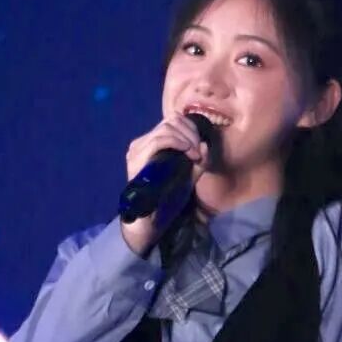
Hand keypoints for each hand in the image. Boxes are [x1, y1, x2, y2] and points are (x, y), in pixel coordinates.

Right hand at [120, 114, 209, 253]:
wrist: (151, 220)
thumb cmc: (167, 199)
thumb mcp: (188, 176)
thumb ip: (199, 161)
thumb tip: (205, 144)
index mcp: (151, 144)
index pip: (172, 121)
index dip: (191, 128)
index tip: (201, 148)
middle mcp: (141, 143)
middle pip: (171, 121)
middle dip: (191, 133)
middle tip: (199, 152)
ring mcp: (137, 149)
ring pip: (166, 128)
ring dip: (187, 138)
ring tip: (194, 154)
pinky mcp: (137, 158)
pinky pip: (159, 140)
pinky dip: (178, 142)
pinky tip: (188, 153)